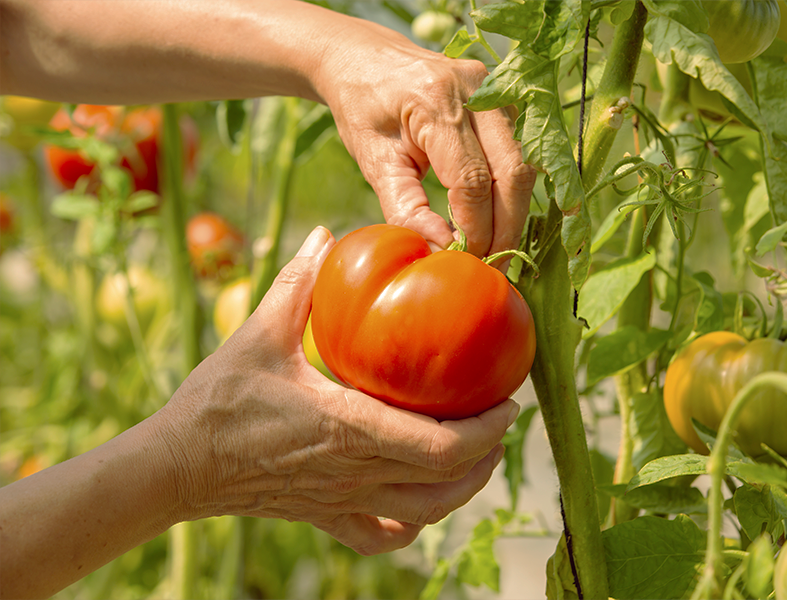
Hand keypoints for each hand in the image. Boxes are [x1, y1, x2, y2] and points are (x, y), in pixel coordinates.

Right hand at [157, 227, 517, 554]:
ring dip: (464, 489)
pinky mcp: (325, 518)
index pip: (444, 444)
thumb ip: (299, 283)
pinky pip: (382, 537)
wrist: (176, 465)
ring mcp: (342, 502)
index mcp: (350, 427)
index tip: (508, 400)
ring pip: (425, 513)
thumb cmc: (217, 401)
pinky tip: (420, 503)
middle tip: (501, 419)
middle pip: (448, 482)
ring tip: (480, 457)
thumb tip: (327, 235)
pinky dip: (412, 525)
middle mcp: (355, 472)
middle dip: (489, 453)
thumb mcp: (258, 333)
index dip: (488, 429)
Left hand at [313, 17, 535, 258]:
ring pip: (525, 163)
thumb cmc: (363, 108)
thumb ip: (406, 210)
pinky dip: (515, 189)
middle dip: (506, 226)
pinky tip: (501, 216)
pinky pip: (522, 150)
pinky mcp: (503, 97)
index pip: (471, 179)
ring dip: (516, 211)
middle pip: (512, 172)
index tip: (467, 258)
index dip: (476, 226)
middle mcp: (475, 88)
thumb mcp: (374, 162)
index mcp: (434, 101)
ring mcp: (495, 88)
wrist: (365, 58)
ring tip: (497, 245)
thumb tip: (442, 250)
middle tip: (493, 263)